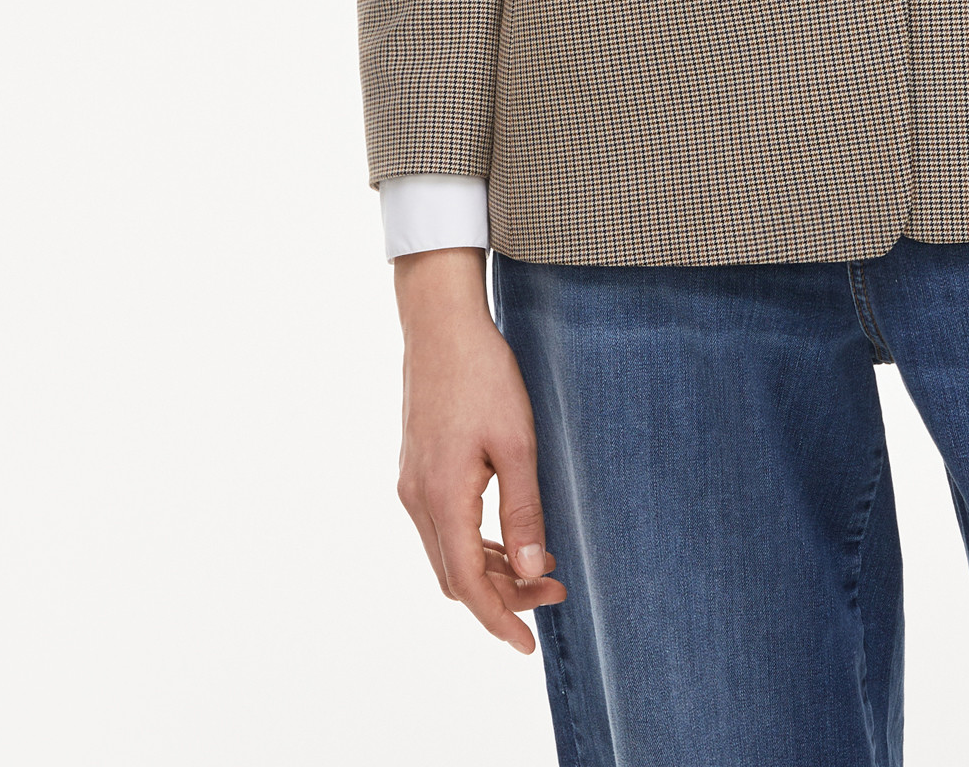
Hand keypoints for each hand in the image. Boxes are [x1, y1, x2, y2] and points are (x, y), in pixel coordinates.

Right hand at [393, 247, 565, 652]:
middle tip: (556, 591)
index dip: (498, 620)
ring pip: (449, 554)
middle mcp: (417, 500)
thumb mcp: (517, 443)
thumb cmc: (484, 377)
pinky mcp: (417, 469)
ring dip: (493, 571)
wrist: (441, 324)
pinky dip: (477, 545)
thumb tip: (535, 571)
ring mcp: (412, 485)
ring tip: (544, 567)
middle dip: (504, 596)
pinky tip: (512, 537)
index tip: (528, 645)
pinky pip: (445, 528)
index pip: (467, 585)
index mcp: (441, 498)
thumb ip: (525, 510)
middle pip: (457, 576)